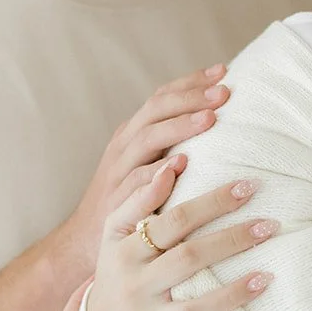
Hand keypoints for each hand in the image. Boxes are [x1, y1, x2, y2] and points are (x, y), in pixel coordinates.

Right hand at [51, 65, 229, 278]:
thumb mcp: (153, 165)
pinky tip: (180, 166)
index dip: (192, 81)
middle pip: (156, 109)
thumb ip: (178, 144)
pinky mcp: (115, 200)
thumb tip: (224, 125)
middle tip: (224, 93)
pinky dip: (156, 171)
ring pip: (146, 139)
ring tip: (210, 120)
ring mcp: (117, 171)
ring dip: (179, 127)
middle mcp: (125, 145)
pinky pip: (134, 182)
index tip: (224, 70)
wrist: (87, 240)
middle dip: (191, 98)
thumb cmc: (135, 201)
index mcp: (135, 132)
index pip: (163, 96)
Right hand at [85, 159, 276, 310]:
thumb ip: (141, 197)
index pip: (174, 221)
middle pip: (189, 260)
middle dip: (232, 240)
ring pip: (194, 310)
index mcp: (128, 251)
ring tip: (267, 277)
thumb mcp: (115, 229)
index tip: (249, 187)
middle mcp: (138, 287)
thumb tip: (176, 164)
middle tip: (270, 225)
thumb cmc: (118, 264)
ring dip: (233, 295)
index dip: (213, 202)